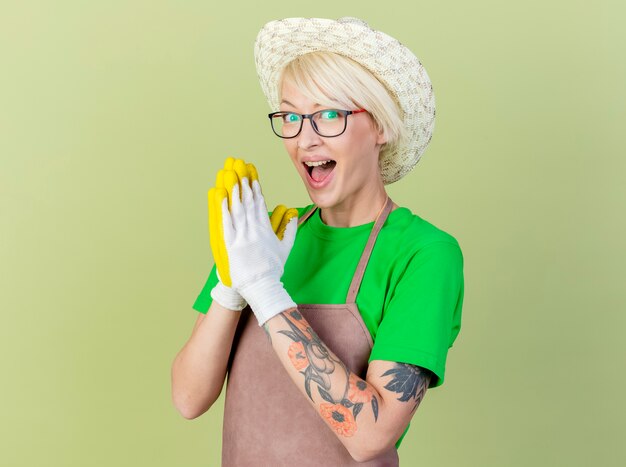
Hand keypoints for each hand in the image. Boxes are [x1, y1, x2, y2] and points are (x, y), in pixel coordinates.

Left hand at [219, 168, 297, 324]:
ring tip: (230, 176)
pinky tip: (220, 197)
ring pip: (237, 209)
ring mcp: (242, 237)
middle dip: (244, 184)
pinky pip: (226, 223)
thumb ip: (290, 230)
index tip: (252, 177)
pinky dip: (223, 209)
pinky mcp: (231, 245)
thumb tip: (294, 215)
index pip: (260, 204)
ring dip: (233, 191)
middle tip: (240, 169)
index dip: (255, 189)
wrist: (262, 286)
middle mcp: (254, 230)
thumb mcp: (286, 248)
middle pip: (248, 202)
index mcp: (265, 229)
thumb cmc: (274, 269)